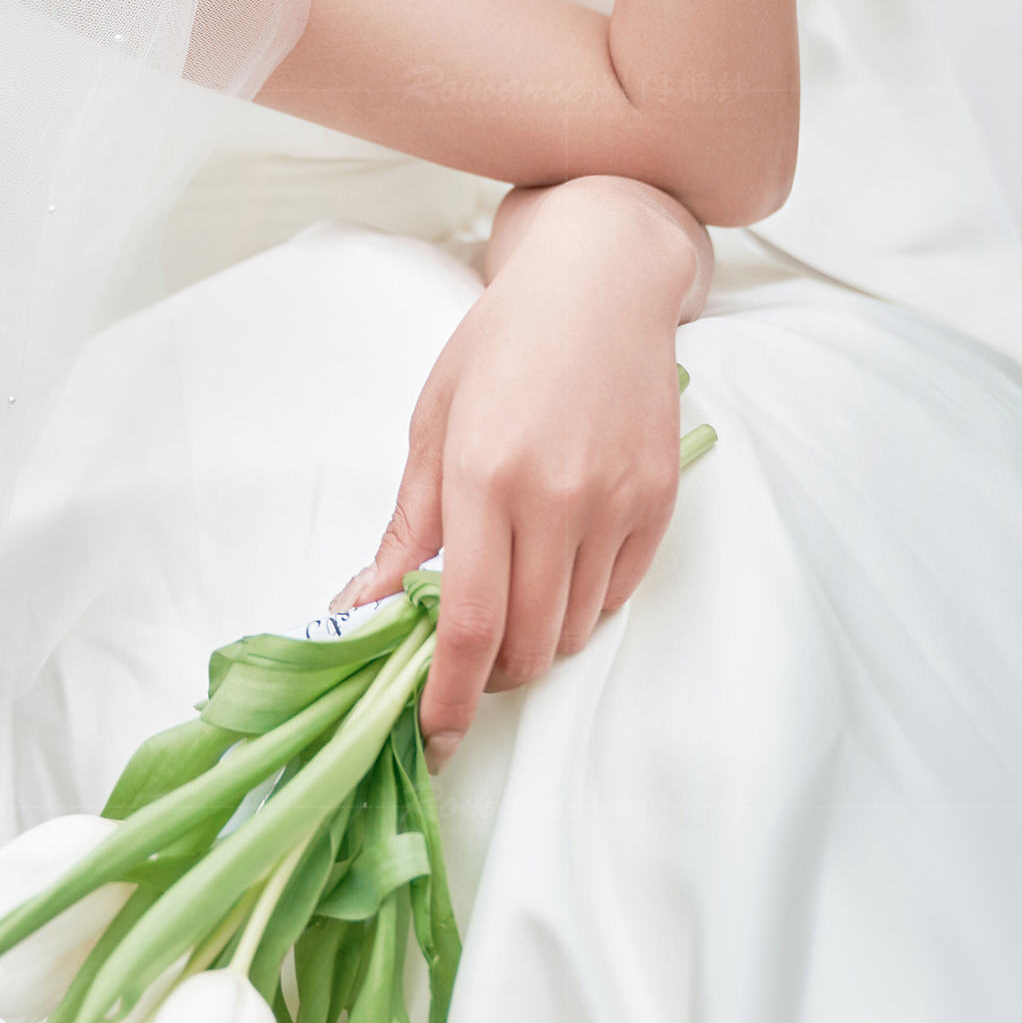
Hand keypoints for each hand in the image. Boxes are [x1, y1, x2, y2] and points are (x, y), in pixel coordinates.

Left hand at [331, 178, 711, 769]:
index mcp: (485, 477)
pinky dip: (580, 602)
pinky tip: (558, 560)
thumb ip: (407, 529)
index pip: (471, 624)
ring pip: (575, 629)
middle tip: (465, 658)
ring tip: (513, 593)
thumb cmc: (503, 345)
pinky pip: (616, 594)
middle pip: (529, 644)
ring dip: (537, 640)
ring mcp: (617, 503)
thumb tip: (363, 608)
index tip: (433, 737)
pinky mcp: (658, 502)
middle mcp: (557, 498)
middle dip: (492, 676)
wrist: (600, 284)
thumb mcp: (434, 425)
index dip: (450, 698)